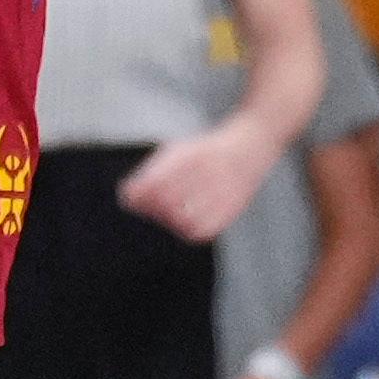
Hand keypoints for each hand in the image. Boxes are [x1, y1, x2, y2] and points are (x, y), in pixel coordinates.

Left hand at [121, 112, 279, 243]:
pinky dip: (187, 229)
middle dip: (151, 206)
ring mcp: (221, 191)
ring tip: (164, 213)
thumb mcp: (179, 150)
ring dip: (167, 219)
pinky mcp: (231, 209)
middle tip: (145, 206)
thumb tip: (128, 197)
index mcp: (192, 155)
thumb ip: (153, 172)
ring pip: (183, 219)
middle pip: (167, 201)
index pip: (156, 180)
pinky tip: (183, 221)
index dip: (137, 193)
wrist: (251, 148)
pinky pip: (203, 230)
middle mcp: (207, 172)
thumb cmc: (207, 151)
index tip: (127, 197)